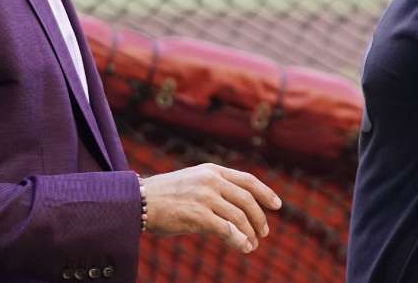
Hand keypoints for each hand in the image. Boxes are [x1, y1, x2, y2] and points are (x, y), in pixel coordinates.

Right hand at [141, 163, 281, 252]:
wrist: (140, 201)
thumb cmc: (165, 196)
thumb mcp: (193, 182)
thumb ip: (215, 189)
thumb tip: (236, 209)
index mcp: (212, 171)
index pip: (247, 180)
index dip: (265, 192)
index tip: (277, 205)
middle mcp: (211, 181)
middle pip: (247, 199)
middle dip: (259, 217)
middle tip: (263, 232)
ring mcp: (205, 197)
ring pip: (239, 216)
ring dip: (249, 233)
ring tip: (252, 245)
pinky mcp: (198, 215)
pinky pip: (226, 229)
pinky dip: (238, 240)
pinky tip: (242, 247)